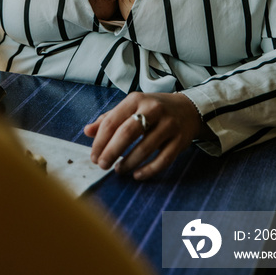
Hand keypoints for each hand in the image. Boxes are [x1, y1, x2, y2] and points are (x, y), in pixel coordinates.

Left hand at [84, 91, 204, 179]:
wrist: (189, 109)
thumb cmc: (152, 110)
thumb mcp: (130, 107)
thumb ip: (108, 119)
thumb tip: (86, 131)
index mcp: (136, 99)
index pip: (112, 121)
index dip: (100, 141)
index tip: (93, 156)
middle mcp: (153, 109)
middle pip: (127, 133)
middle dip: (111, 152)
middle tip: (102, 165)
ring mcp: (168, 125)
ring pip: (144, 148)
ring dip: (128, 163)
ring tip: (119, 170)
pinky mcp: (180, 140)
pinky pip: (163, 160)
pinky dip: (149, 170)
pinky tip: (137, 175)